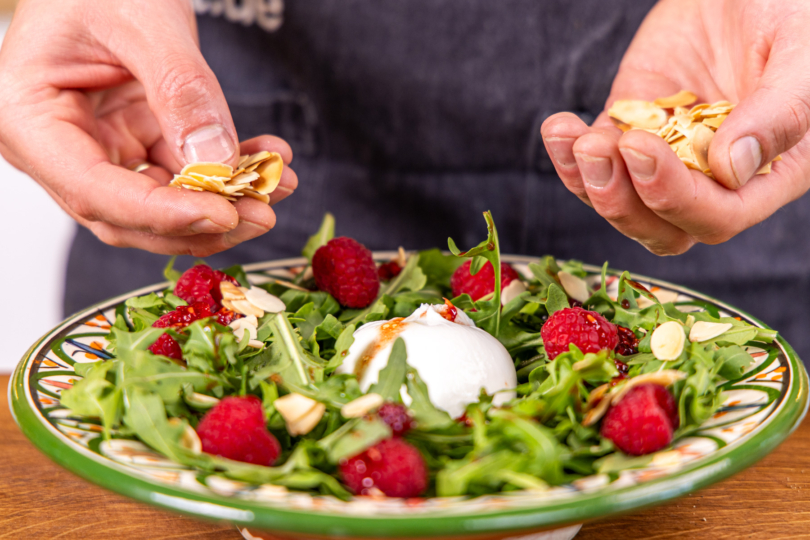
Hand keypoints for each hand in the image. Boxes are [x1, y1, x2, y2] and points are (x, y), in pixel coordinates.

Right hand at [0, 0, 297, 256]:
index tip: (222, 213)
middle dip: (202, 222)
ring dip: (225, 202)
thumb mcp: (141, 19)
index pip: (94, 191)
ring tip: (279, 183)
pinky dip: (229, 173)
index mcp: (30, 120)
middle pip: (130, 215)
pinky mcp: (137, 144)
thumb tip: (216, 159)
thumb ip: (178, 88)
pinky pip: (185, 175)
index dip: (161, 214)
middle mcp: (60, 149)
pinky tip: (269, 161)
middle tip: (263, 213)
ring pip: (164, 205)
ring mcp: (100, 150)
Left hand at [541, 0, 809, 254]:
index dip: (675, 198)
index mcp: (768, 174)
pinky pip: (595, 160)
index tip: (643, 149)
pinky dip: (569, 153)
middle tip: (601, 150)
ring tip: (576, 140)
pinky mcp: (631, 128)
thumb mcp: (800, 55)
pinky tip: (559, 129)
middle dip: (623, 201)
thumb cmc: (791, 13)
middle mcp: (714, 178)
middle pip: (662, 227)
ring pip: (621, 201)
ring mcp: (668, 156)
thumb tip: (732, 170)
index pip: (718, 217)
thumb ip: (780, 114)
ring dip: (588, 182)